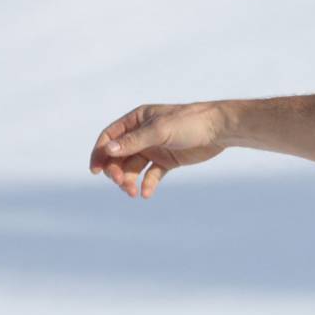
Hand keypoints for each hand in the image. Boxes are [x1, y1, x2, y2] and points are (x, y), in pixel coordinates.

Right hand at [88, 102, 227, 198]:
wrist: (219, 129)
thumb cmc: (189, 122)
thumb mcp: (159, 130)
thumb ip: (134, 141)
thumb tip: (108, 150)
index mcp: (137, 120)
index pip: (110, 137)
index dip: (100, 152)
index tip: (96, 170)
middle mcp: (142, 134)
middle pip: (119, 156)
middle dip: (116, 170)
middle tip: (121, 183)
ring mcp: (154, 149)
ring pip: (133, 167)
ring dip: (129, 180)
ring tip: (133, 192)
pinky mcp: (167, 161)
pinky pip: (151, 175)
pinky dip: (148, 184)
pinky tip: (147, 194)